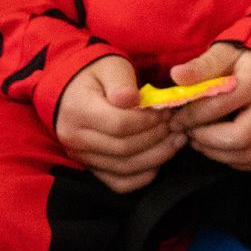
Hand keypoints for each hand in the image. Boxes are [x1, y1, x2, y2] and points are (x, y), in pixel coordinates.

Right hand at [54, 54, 182, 193]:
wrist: (73, 90)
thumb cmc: (97, 75)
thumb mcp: (110, 67)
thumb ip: (121, 82)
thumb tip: (131, 99)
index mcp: (79, 110)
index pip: (119, 124)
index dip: (149, 121)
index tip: (166, 111)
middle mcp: (75, 138)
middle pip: (124, 149)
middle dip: (157, 138)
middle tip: (176, 125)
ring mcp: (82, 157)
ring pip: (124, 168)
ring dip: (157, 157)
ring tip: (177, 140)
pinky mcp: (91, 168)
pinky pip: (119, 183)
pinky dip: (143, 176)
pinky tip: (159, 159)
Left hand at [173, 42, 250, 171]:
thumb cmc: (250, 56)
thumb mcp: (226, 52)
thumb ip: (202, 66)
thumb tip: (176, 76)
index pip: (219, 107)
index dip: (191, 117)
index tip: (176, 120)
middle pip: (239, 138)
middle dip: (206, 141)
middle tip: (189, 134)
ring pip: (250, 155)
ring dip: (219, 154)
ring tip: (201, 142)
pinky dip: (237, 161)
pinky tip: (222, 150)